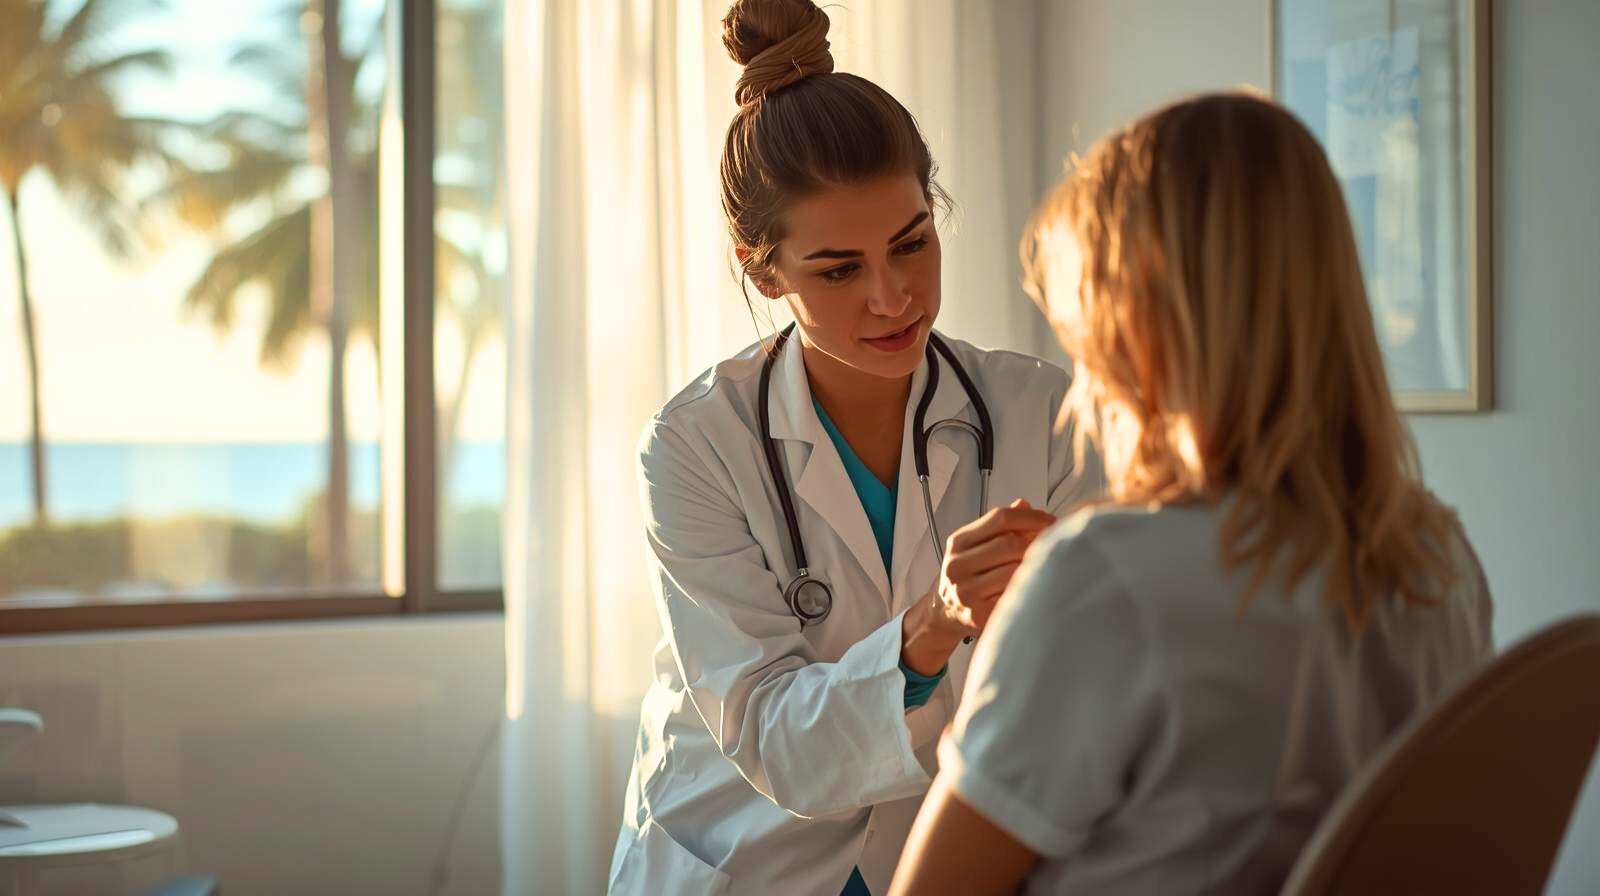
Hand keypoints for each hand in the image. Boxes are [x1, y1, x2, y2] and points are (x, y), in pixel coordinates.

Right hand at [901, 499, 1054, 674]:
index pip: (1000, 518)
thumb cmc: (969, 575)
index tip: (1050, 521)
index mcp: (959, 541)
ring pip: (1014, 572)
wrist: (946, 612)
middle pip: (1009, 544)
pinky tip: (1030, 589)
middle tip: (1052, 547)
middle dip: (1036, 544)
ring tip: (1042, 568)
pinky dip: (1026, 590)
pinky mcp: (978, 615)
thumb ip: (1000, 526)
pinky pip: (1013, 596)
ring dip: (1034, 568)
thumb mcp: (977, 545)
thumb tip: (1024, 505)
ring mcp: (966, 591)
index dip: (1031, 517)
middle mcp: (958, 565)